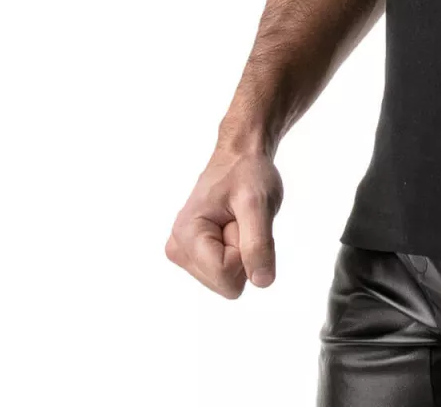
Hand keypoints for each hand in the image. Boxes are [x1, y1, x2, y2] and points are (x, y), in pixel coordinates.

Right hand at [165, 146, 283, 297]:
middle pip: (225, 282)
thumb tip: (262, 283)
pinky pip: (226, 273)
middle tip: (240, 218)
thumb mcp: (259, 204)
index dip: (245, 250)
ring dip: (240, 249)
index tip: (241, 219)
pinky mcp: (194, 255)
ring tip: (236, 218)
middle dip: (241, 250)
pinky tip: (231, 225)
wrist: (240, 157)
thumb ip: (258, 244)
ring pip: (227, 280)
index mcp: (186, 236)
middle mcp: (178, 249)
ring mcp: (184, 254)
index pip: (225, 275)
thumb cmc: (248, 174)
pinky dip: (237, 250)